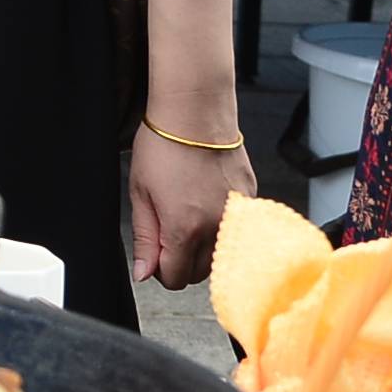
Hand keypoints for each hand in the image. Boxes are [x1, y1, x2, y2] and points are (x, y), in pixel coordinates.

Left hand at [129, 122, 250, 289]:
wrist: (196, 113)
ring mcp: (237, 216)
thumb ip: (144, 238)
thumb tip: (142, 273)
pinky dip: (221, 228)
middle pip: (198, 273)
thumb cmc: (163, 147)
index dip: (159, 269)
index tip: (155, 250)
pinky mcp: (250, 201)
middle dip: (180, 260)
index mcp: (184, 229)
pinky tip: (206, 202)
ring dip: (202, 248)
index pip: (175, 279)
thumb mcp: (140, 193)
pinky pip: (235, 231)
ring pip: (220, 256)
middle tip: (168, 230)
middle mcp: (215, 228)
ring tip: (187, 216)